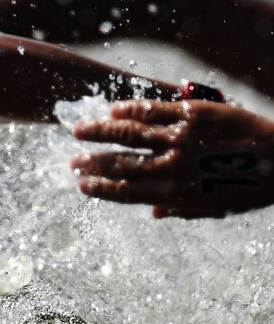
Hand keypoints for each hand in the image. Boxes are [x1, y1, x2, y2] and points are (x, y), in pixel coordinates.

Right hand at [71, 100, 273, 217]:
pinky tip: (114, 110)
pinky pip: (155, 111)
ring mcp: (181, 138)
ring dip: (101, 133)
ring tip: (79, 132)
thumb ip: (181, 209)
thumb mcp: (216, 207)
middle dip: (93, 163)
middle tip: (72, 162)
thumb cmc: (251, 189)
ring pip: (130, 135)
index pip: (126, 191)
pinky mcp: (193, 114)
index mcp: (175, 193)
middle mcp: (172, 166)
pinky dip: (132, 110)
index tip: (81, 186)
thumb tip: (154, 213)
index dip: (100, 188)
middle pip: (121, 164)